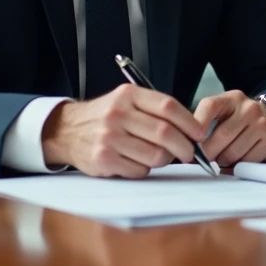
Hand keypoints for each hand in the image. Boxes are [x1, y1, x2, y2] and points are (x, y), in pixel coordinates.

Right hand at [40, 84, 204, 177]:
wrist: (67, 130)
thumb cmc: (105, 116)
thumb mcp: (126, 101)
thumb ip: (155, 110)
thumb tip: (190, 129)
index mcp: (128, 95)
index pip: (168, 107)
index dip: (189, 122)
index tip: (199, 133)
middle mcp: (118, 114)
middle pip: (165, 133)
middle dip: (184, 146)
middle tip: (189, 153)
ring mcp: (109, 137)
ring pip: (155, 155)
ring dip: (165, 160)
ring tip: (160, 157)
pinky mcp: (103, 159)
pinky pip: (139, 170)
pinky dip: (145, 169)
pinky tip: (137, 162)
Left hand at [193, 90, 265, 166]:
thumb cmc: (239, 119)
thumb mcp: (224, 112)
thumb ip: (205, 122)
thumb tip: (185, 146)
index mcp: (231, 98)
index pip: (210, 106)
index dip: (198, 124)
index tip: (192, 141)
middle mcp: (248, 108)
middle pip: (221, 135)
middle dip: (208, 152)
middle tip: (204, 158)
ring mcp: (261, 123)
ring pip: (232, 152)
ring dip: (222, 161)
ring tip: (222, 157)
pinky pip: (246, 161)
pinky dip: (238, 165)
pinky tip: (238, 158)